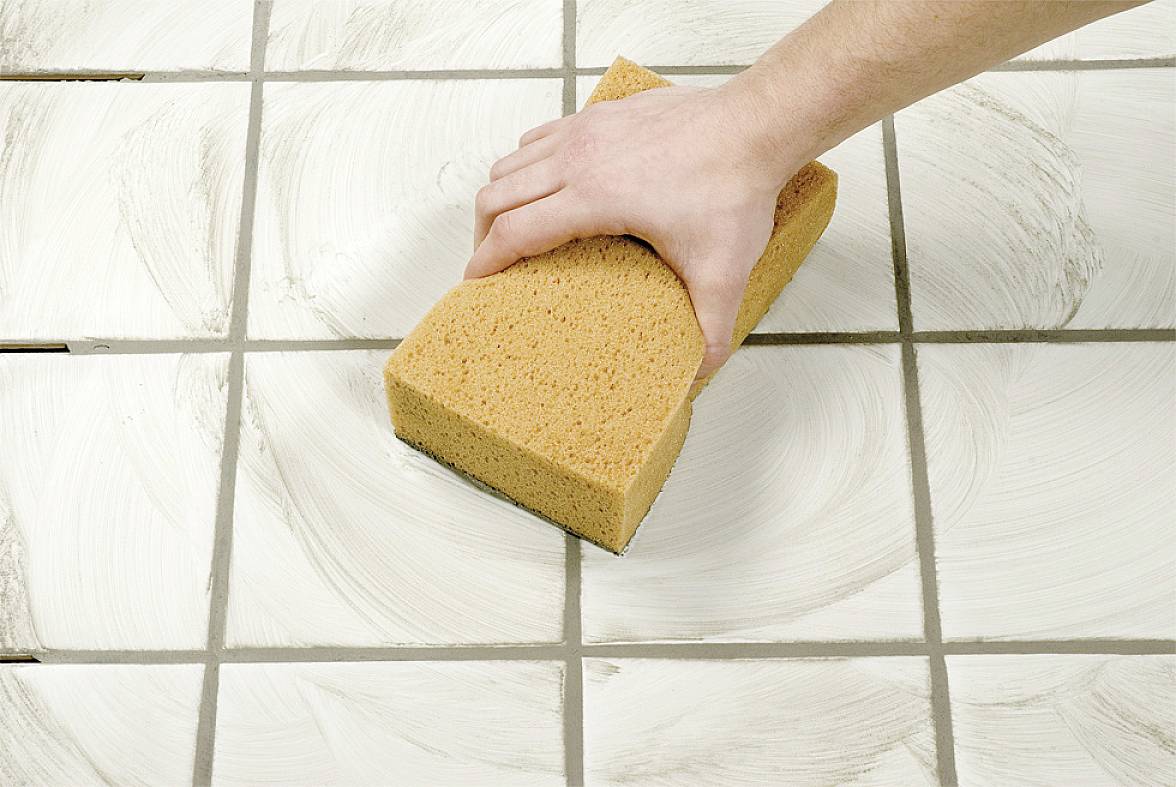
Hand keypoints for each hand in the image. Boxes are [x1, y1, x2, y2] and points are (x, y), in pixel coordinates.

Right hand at [465, 84, 798, 378]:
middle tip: (491, 263)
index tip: (473, 285)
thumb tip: (700, 373)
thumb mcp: (722, 272)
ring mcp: (586, 131)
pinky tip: (547, 183)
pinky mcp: (601, 114)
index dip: (484, 262)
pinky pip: (540, 135)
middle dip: (482, 234)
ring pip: (511, 161)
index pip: (514, 232)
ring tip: (511, 227)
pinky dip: (528, 162)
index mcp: (593, 198)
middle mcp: (578, 159)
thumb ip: (709, 330)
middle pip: (497, 195)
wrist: (755, 125)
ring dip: (501, 196)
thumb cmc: (733, 189)